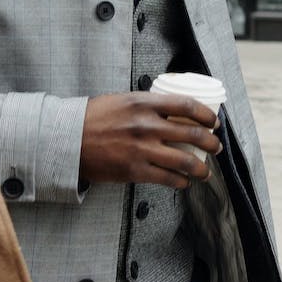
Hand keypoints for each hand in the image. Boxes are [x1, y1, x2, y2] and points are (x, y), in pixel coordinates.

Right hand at [79, 93, 221, 188]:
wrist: (66, 139)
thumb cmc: (93, 118)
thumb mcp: (123, 100)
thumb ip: (148, 105)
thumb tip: (173, 111)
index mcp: (144, 103)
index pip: (187, 106)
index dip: (206, 115)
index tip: (213, 121)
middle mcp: (146, 125)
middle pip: (192, 134)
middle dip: (211, 143)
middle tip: (216, 147)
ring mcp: (141, 149)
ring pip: (184, 161)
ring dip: (201, 168)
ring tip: (206, 171)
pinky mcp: (134, 171)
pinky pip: (167, 178)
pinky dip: (181, 182)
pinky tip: (184, 182)